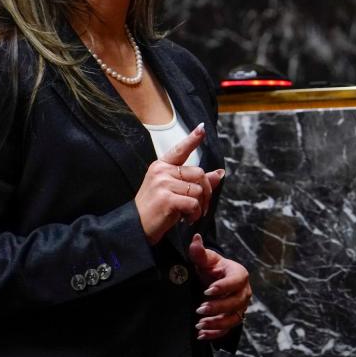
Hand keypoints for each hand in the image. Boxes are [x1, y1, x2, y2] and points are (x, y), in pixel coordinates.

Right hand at [134, 124, 224, 243]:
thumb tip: (220, 173)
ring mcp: (162, 184)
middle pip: (199, 173)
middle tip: (201, 207)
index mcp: (161, 166)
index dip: (192, 139)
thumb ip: (195, 181)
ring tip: (190, 214)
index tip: (202, 128)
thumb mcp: (174, 191)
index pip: (179, 150)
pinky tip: (186, 219)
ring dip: (200, 206)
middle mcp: (161, 171)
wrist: (136, 228)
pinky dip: (195, 214)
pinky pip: (193, 203)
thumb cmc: (156, 209)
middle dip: (206, 191)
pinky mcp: (166, 198)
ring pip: (198, 189)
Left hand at [189, 233, 251, 340]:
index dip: (223, 287)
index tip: (207, 291)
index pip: (236, 281)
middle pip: (236, 302)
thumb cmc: (212, 268)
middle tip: (200, 309)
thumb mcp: (206, 259)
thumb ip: (200, 252)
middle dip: (218, 307)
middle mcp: (244, 291)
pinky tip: (201, 334)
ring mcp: (240, 307)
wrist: (214, 280)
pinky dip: (215, 334)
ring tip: (199, 324)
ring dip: (217, 323)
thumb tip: (195, 238)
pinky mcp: (233, 319)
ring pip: (234, 318)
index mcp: (239, 274)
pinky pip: (228, 330)